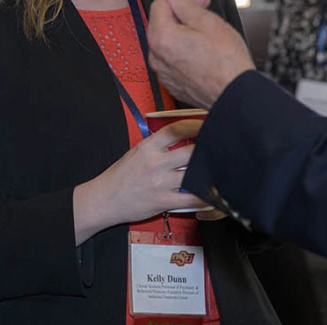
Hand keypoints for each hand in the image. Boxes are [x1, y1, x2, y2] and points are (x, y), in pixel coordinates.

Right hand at [73, 120, 209, 244]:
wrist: (105, 199)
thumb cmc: (121, 176)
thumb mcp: (136, 153)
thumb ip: (158, 145)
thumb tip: (182, 138)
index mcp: (147, 147)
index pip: (176, 129)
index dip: (196, 125)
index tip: (208, 124)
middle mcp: (155, 163)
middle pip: (191, 151)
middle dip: (208, 149)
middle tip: (220, 148)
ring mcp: (160, 182)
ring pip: (194, 174)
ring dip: (209, 173)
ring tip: (221, 170)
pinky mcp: (163, 201)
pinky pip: (191, 199)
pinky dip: (204, 197)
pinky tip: (213, 194)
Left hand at [147, 0, 253, 108]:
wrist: (236, 97)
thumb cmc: (227, 62)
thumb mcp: (208, 23)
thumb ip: (184, 3)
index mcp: (161, 38)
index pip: (160, 3)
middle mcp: (156, 56)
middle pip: (162, 21)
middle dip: (181, 6)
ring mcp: (164, 71)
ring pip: (167, 39)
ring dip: (183, 24)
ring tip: (205, 18)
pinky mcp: (173, 82)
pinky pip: (172, 56)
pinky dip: (183, 44)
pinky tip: (200, 40)